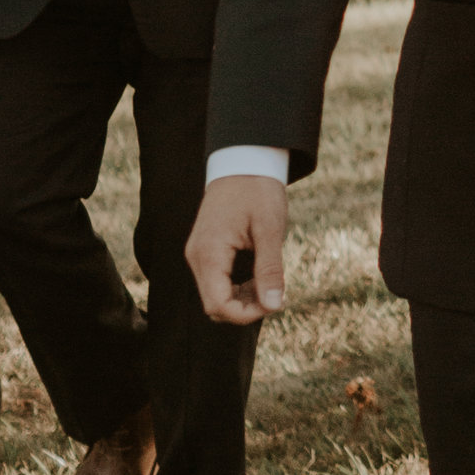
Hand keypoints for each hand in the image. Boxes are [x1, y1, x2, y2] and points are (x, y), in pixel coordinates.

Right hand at [185, 175, 288, 323]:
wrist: (243, 160)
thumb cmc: (258, 190)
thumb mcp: (270, 229)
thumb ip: (270, 269)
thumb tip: (274, 306)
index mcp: (209, 252)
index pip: (217, 305)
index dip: (246, 314)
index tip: (275, 303)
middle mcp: (197, 257)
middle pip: (214, 305)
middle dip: (245, 308)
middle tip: (276, 293)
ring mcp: (199, 254)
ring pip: (216, 295)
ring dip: (243, 299)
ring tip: (270, 281)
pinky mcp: (206, 251)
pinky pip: (217, 282)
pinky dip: (238, 286)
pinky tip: (260, 275)